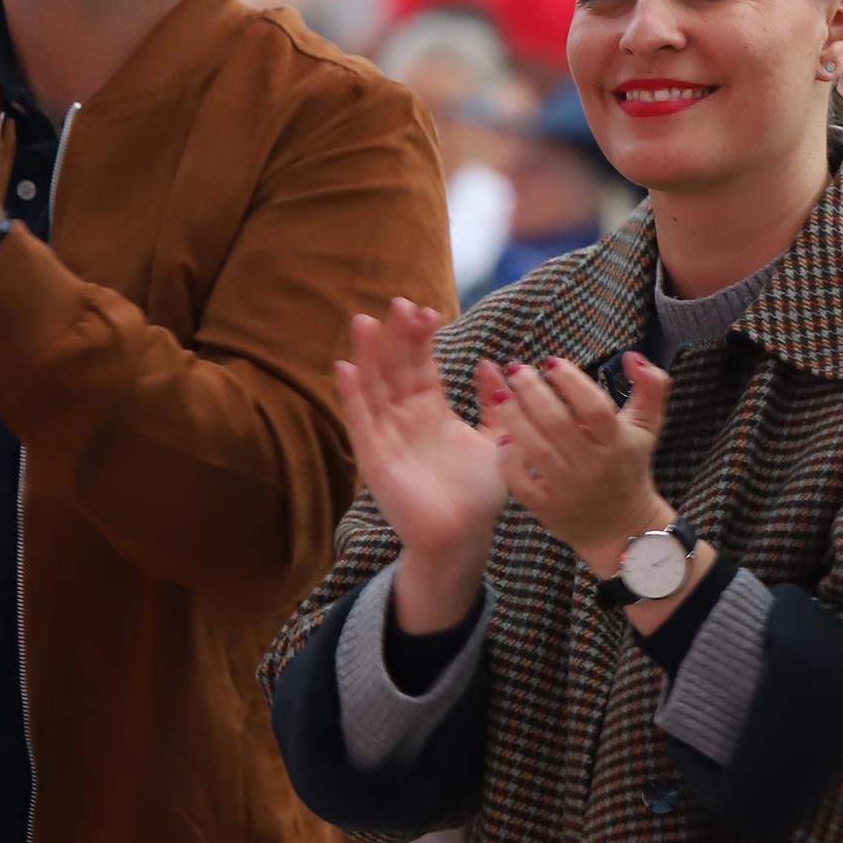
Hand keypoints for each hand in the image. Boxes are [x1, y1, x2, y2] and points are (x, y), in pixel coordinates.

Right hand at [336, 300, 504, 631]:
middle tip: (398, 303)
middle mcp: (405, 419)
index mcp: (430, 412)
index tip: (428, 311)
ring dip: (368, 355)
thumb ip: (495, 404)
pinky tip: (345, 367)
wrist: (463, 538)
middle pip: (395, 369)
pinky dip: (352, 395)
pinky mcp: (374, 458)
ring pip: (374, 388)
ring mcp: (387, 436)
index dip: (422, 338)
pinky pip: (360, 422)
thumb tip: (492, 364)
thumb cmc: (477, 495)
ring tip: (365, 322)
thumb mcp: (497, 439)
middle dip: (396, 337)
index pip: (421, 365)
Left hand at [481, 353, 672, 570]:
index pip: (594, 408)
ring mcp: (569, 489)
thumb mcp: (647, 427)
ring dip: (513, 418)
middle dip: (532, 391)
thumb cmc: (629, 467)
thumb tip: (633, 355)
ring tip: (501, 394)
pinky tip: (502, 437)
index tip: (552, 363)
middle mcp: (593, 466)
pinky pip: (521, 482)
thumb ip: (651, 386)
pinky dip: (508, 459)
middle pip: (557, 423)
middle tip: (518, 370)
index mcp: (617, 443)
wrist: (623, 528)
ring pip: (534, 449)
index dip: (571, 381)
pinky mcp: (548, 509)